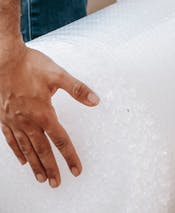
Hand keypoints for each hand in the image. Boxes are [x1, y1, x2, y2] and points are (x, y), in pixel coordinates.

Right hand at [0, 41, 98, 185]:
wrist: (4, 60)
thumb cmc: (30, 65)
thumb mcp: (58, 74)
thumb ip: (77, 89)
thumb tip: (95, 100)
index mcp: (43, 113)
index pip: (60, 140)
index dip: (69, 156)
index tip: (75, 170)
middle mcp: (28, 122)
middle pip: (42, 150)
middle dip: (51, 168)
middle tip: (57, 183)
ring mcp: (14, 122)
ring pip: (26, 149)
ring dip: (35, 165)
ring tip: (41, 178)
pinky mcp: (4, 118)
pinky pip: (11, 140)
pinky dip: (17, 152)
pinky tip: (22, 160)